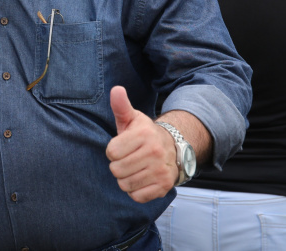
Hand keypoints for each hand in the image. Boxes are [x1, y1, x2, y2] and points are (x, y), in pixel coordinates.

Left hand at [106, 86, 177, 202]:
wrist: (173, 149)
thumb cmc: (145, 134)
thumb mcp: (133, 118)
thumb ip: (121, 106)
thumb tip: (116, 89)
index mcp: (144, 134)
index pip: (111, 152)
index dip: (113, 151)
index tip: (122, 147)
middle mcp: (154, 152)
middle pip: (116, 170)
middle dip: (118, 166)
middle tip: (128, 159)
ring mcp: (160, 171)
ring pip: (125, 184)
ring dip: (126, 179)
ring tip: (135, 168)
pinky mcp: (164, 187)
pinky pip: (137, 196)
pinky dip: (136, 191)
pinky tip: (142, 179)